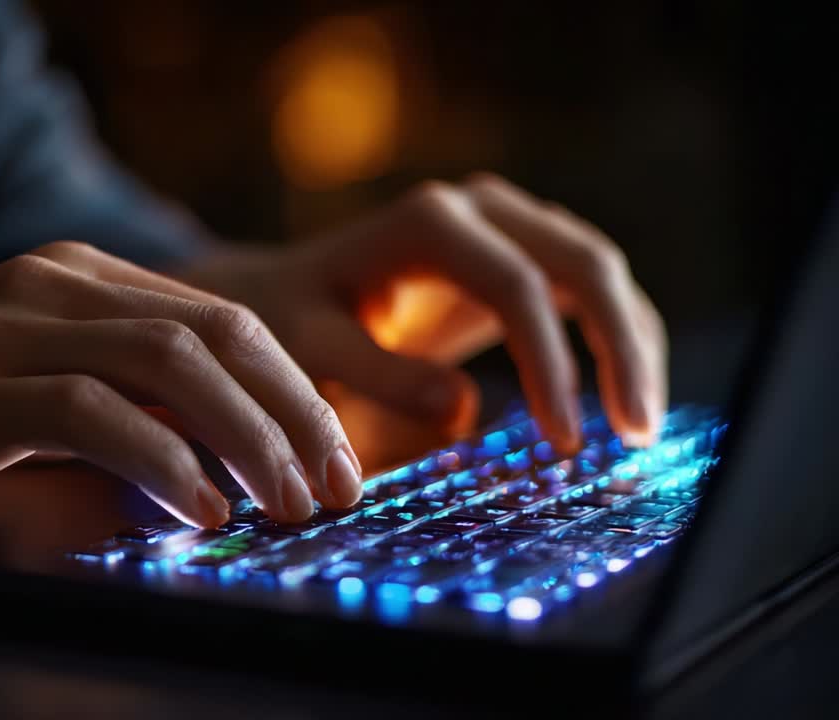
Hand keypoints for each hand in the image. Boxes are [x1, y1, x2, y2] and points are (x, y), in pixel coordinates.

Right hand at [0, 242, 362, 527]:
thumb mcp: (33, 385)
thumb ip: (122, 402)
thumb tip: (224, 464)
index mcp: (80, 275)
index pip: (221, 319)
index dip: (293, 389)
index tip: (335, 456)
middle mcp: (55, 283)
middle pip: (216, 332)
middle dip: (293, 411)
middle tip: (335, 484)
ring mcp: (10, 326)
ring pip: (171, 362)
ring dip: (247, 436)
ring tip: (287, 503)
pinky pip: (94, 413)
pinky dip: (163, 462)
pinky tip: (201, 510)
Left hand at [182, 173, 666, 453]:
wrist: (284, 293)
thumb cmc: (289, 322)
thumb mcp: (312, 349)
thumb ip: (377, 374)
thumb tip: (465, 410)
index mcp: (428, 222)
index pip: (516, 284)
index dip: (550, 361)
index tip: (565, 440)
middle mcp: (479, 208)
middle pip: (584, 262)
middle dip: (622, 347)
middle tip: (637, 435)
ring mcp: (507, 225)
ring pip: (600, 272)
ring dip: (633, 346)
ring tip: (640, 432)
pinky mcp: (521, 257)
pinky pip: (588, 292)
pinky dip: (617, 341)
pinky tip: (623, 403)